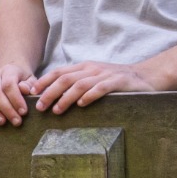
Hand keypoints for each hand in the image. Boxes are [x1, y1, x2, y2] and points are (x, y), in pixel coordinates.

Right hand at [0, 64, 39, 125]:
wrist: (9, 74)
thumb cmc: (21, 81)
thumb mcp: (31, 81)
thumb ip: (29, 85)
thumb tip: (24, 89)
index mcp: (9, 70)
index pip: (9, 84)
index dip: (16, 99)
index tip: (23, 112)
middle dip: (6, 109)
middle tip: (16, 122)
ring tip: (1, 122)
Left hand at [26, 60, 159, 111]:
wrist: (145, 77)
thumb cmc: (115, 81)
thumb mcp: (93, 79)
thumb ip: (76, 84)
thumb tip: (53, 98)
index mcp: (84, 67)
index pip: (58, 72)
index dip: (43, 82)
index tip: (31, 94)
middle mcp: (92, 69)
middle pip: (65, 79)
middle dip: (50, 92)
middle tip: (40, 107)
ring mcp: (105, 74)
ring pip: (80, 84)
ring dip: (66, 98)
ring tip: (57, 110)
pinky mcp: (118, 82)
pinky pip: (101, 88)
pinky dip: (90, 95)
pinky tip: (82, 105)